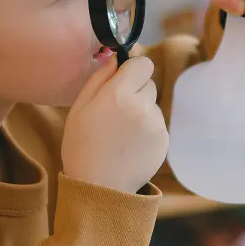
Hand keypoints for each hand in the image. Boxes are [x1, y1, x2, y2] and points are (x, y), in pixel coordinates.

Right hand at [62, 57, 167, 193]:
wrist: (100, 187)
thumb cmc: (82, 146)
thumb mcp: (79, 108)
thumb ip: (99, 78)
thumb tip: (116, 58)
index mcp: (119, 94)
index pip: (143, 63)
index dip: (133, 69)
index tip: (123, 80)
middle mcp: (142, 106)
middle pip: (149, 83)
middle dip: (135, 91)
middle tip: (116, 112)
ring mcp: (156, 124)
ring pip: (152, 104)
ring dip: (141, 111)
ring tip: (121, 133)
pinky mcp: (164, 140)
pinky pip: (157, 124)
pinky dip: (147, 130)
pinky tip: (130, 144)